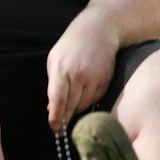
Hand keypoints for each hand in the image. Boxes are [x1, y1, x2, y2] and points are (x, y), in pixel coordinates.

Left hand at [45, 13, 119, 133]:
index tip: (54, 129)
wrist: (98, 30)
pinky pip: (96, 98)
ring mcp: (94, 77)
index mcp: (61, 69)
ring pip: (85, 105)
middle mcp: (78, 74)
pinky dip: (89, 100)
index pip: (57, 100)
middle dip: (65, 118)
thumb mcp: (54, 60)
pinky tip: (85, 91)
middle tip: (60, 127)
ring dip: (77, 108)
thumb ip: (53, 84)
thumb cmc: (71, 45)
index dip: (56, 117)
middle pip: (72, 106)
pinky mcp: (106, 79)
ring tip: (73, 101)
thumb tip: (53, 108)